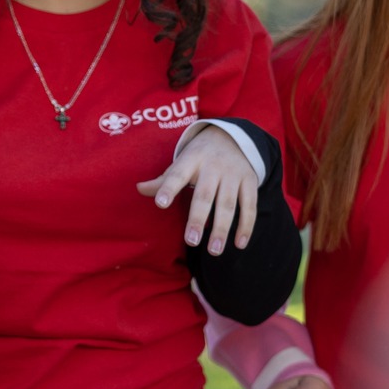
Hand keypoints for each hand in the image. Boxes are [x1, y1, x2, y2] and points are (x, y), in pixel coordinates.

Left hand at [138, 127, 258, 255]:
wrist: (233, 137)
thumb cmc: (199, 156)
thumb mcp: (181, 162)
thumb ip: (163, 180)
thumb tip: (138, 189)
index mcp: (192, 159)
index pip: (177, 174)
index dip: (168, 188)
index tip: (161, 204)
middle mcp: (213, 166)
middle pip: (204, 194)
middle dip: (198, 218)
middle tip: (191, 241)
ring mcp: (233, 174)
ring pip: (228, 204)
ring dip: (222, 228)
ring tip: (214, 251)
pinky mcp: (250, 181)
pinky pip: (249, 206)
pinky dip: (246, 226)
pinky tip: (238, 244)